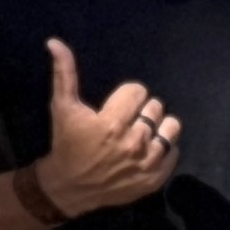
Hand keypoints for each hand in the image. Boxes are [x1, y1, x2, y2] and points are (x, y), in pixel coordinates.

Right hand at [36, 38, 179, 215]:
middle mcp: (133, 142)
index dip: (127, 95)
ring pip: (171, 128)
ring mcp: (147, 162)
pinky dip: (164, 149)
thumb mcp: (62, 107)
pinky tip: (147, 150)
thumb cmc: (66, 143)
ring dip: (159, 127)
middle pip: (155, 107)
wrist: (68, 188)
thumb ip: (64, 73)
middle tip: (126, 120)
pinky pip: (175, 152)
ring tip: (143, 132)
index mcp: (111, 123)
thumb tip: (54, 41)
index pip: (138, 91)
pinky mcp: (155, 179)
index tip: (116, 106)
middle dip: (141, 110)